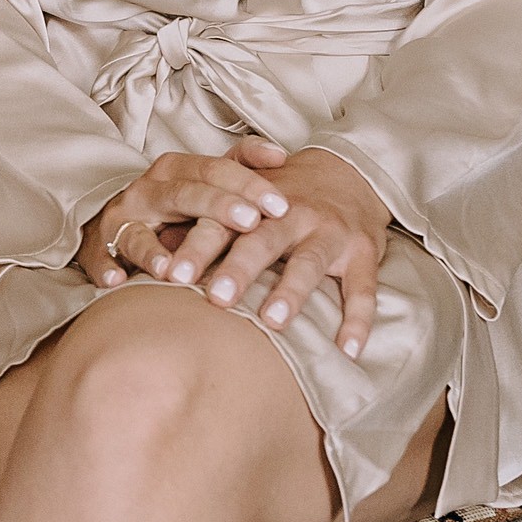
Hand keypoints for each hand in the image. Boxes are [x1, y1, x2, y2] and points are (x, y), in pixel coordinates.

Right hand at [77, 146, 293, 292]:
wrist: (117, 222)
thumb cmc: (174, 204)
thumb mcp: (205, 180)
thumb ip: (241, 165)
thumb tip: (282, 156)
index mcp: (176, 171)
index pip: (216, 170)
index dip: (249, 185)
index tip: (282, 206)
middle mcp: (147, 190)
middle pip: (184, 195)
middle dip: (218, 207)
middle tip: (250, 222)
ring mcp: (121, 220)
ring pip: (138, 232)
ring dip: (153, 251)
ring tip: (174, 270)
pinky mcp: (98, 248)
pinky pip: (99, 257)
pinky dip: (106, 267)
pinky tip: (117, 281)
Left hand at [155, 143, 394, 361]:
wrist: (349, 172)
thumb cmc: (283, 198)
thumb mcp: (245, 201)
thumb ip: (208, 227)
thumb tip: (157, 257)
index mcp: (255, 206)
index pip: (221, 225)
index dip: (198, 248)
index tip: (174, 275)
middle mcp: (292, 215)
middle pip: (262, 242)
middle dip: (239, 269)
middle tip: (217, 299)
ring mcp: (330, 232)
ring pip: (310, 262)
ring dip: (291, 292)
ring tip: (273, 321)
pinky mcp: (363, 251)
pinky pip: (363, 288)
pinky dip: (358, 320)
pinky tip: (347, 349)